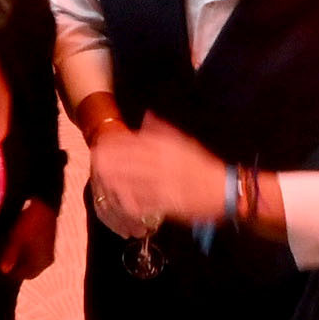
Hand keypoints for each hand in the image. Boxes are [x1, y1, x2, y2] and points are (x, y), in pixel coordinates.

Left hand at [84, 124, 226, 236]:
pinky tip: (119, 201)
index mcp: (165, 145)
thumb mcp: (184, 141)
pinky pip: (141, 202)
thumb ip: (163, 130)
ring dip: (113, 183)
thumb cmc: (203, 165)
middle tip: (95, 163)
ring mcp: (162, 183)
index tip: (100, 144)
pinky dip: (129, 203)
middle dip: (107, 162)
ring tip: (101, 182)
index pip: (132, 141)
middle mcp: (161, 162)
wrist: (224, 189)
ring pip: (129, 182)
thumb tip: (146, 116)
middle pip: (125, 161)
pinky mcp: (166, 202)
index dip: (113, 143)